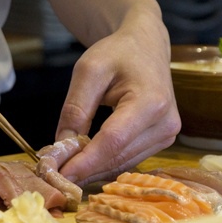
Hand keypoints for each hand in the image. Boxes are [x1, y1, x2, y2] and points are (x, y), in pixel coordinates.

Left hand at [54, 15, 180, 186]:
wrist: (147, 46)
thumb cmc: (118, 53)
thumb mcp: (89, 71)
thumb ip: (75, 109)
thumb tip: (61, 149)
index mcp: (150, 102)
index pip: (113, 141)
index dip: (85, 162)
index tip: (59, 175)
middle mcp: (165, 123)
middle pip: (118, 156)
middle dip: (85, 169)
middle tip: (53, 176)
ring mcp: (168, 135)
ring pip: (123, 163)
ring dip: (94, 170)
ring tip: (65, 169)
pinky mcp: (163, 140)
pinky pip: (130, 159)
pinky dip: (106, 163)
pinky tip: (85, 162)